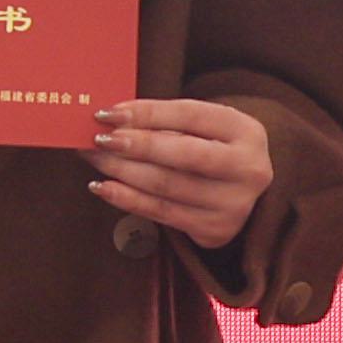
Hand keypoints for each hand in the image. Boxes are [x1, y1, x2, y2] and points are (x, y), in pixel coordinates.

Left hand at [90, 96, 274, 249]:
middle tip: (98, 138)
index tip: (108, 113)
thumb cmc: (211, 148)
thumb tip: (111, 119)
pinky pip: (161, 213)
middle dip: (135, 145)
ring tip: (94, 157)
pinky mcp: (214, 230)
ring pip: (167, 186)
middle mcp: (248, 169)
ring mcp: (233, 204)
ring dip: (122, 171)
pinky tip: (103, 187)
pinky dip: (127, 198)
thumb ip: (165, 121)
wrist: (240, 192)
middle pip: (183, 154)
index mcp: (247, 131)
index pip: (191, 115)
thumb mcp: (204, 127)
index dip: (147, 113)